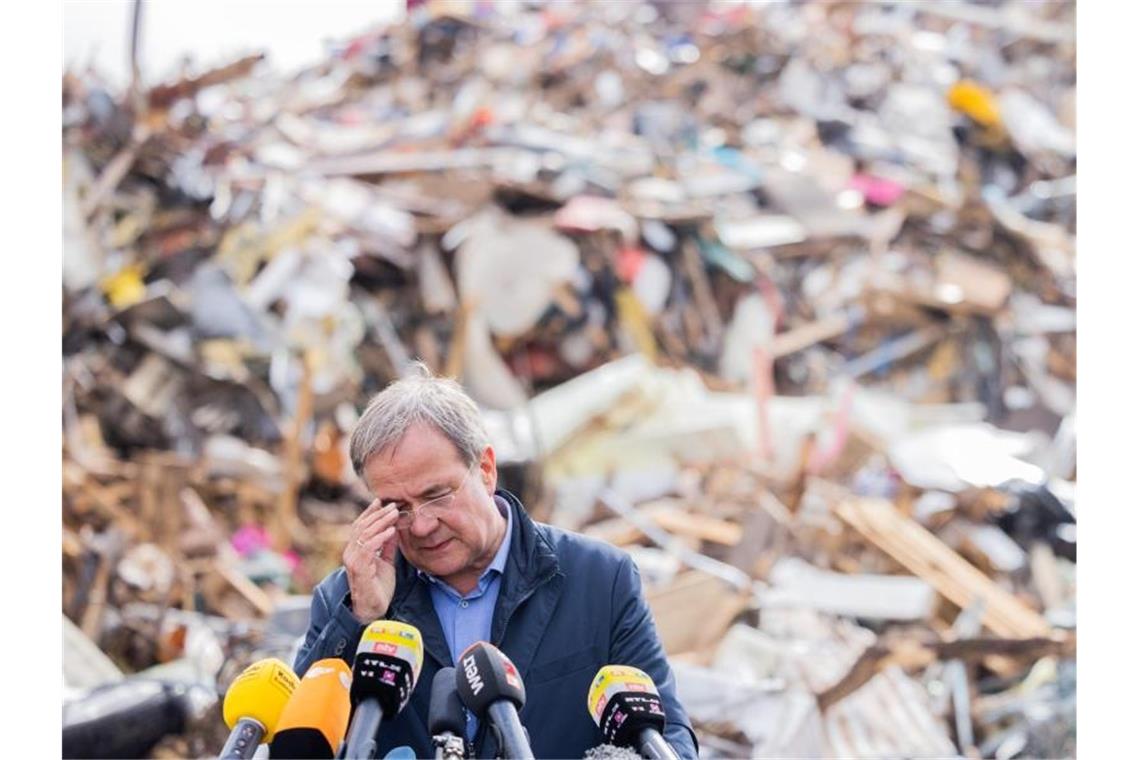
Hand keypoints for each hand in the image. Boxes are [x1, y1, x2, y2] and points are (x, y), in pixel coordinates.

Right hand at [342, 500, 398, 623]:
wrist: (373, 609)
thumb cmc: (378, 587)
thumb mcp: (386, 562)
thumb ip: (387, 547)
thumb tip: (393, 529)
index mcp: (355, 550)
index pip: (360, 526)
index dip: (370, 513)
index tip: (381, 502)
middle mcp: (350, 553)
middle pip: (362, 527)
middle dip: (378, 514)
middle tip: (393, 505)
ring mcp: (353, 560)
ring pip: (365, 535)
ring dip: (381, 523)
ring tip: (394, 514)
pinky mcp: (359, 568)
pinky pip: (368, 549)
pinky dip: (380, 538)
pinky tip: (391, 531)